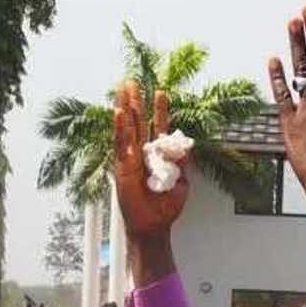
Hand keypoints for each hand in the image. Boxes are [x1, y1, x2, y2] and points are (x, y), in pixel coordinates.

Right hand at [113, 81, 188, 239]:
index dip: (159, 111)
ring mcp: (131, 158)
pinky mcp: (122, 166)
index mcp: (157, 155)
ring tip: (123, 88)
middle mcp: (142, 153)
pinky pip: (121, 144)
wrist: (154, 225)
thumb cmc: (165, 207)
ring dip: (126, 107)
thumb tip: (185, 146)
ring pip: (128, 127)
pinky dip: (120, 128)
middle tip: (132, 81)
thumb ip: (182, 162)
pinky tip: (119, 112)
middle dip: (136, 101)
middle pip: (138, 122)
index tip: (160, 92)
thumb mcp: (181, 181)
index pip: (157, 127)